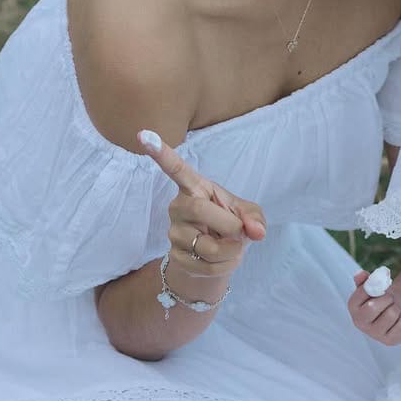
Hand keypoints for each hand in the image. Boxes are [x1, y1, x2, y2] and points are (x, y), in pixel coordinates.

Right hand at [139, 129, 265, 278]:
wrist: (218, 256)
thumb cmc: (230, 224)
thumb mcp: (248, 215)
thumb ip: (255, 218)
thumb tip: (256, 232)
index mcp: (195, 188)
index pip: (177, 169)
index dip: (162, 153)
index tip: (144, 134)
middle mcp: (179, 207)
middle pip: (199, 210)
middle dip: (228, 224)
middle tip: (239, 231)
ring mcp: (174, 232)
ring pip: (206, 246)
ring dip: (231, 250)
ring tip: (230, 245)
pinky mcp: (175, 255)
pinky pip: (207, 265)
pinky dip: (226, 265)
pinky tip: (222, 259)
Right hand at [348, 271, 400, 345]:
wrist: (396, 308)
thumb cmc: (382, 295)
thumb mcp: (374, 285)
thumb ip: (367, 279)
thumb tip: (361, 274)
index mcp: (353, 306)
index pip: (364, 293)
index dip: (377, 287)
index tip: (382, 288)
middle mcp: (359, 322)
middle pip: (373, 307)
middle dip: (387, 298)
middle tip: (390, 299)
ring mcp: (374, 334)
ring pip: (391, 314)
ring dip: (398, 307)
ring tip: (395, 308)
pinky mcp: (389, 341)